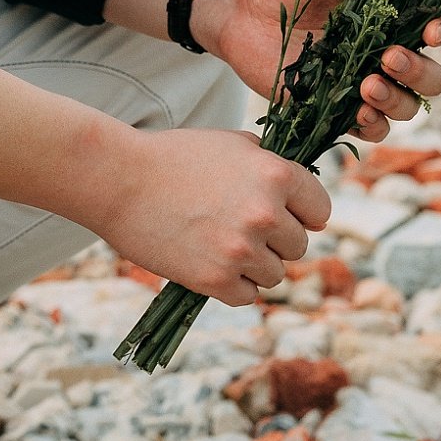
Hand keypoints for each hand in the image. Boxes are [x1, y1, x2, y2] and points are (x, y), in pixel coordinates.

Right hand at [95, 125, 331, 304]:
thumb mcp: (231, 144)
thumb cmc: (174, 156)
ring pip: (276, 274)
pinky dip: (232, 285)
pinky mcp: (217, 280)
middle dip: (274, 240)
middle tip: (239, 228)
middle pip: (298, 246)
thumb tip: (302, 192)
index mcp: (275, 175)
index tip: (282, 214)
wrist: (119, 179)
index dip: (301, 213)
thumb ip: (270, 164)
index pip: (320, 210)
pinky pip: (248, 296)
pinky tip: (208, 261)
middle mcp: (266, 214)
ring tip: (219, 243)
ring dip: (254, 265)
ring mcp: (242, 250)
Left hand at [192, 0, 440, 143]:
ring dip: (397, 100)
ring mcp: (366, 81)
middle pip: (432, 76)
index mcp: (395, 14)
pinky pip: (372, 127)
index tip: (431, 30)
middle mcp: (388, 51)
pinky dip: (372, 124)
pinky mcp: (339, 106)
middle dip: (420, 71)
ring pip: (408, 106)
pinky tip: (357, 110)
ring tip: (367, 84)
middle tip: (388, 56)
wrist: (241, 9)